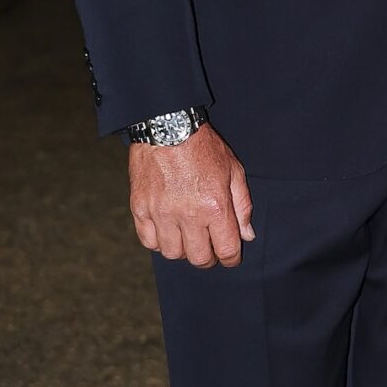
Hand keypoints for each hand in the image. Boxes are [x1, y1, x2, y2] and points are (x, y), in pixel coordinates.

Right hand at [129, 127, 254, 265]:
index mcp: (215, 206)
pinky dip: (158, 242)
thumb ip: (242, 206)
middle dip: (208, 258)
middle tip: (209, 247)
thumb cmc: (203, 147)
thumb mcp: (234, 171)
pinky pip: (148, 241)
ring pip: (172, 254)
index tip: (230, 256)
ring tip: (187, 236)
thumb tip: (246, 235)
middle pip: (199, 258)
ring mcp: (161, 213)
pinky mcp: (140, 208)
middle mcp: (187, 215)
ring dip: (183, 250)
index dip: (231, 259)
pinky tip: (167, 230)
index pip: (226, 250)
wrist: (167, 127)